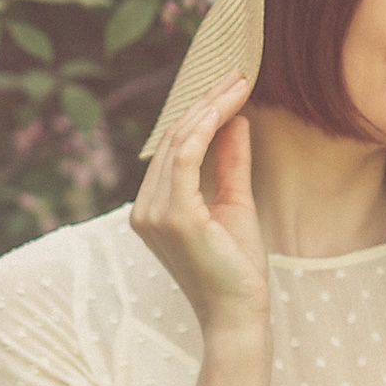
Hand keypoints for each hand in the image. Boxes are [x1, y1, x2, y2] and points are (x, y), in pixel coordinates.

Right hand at [130, 71, 268, 337]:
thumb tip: (235, 120)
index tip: (232, 84)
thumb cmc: (238, 268)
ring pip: (179, 142)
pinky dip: (206, 127)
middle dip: (207, 101)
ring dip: (210, 107)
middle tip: (238, 73)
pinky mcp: (174, 217)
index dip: (201, 111)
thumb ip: (230, 164)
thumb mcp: (235, 204)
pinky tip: (228, 108)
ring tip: (239, 82)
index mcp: (153, 207)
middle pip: (173, 138)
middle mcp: (145, 209)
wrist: (238, 313)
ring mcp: (154, 213)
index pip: (173, 147)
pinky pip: (185, 157)